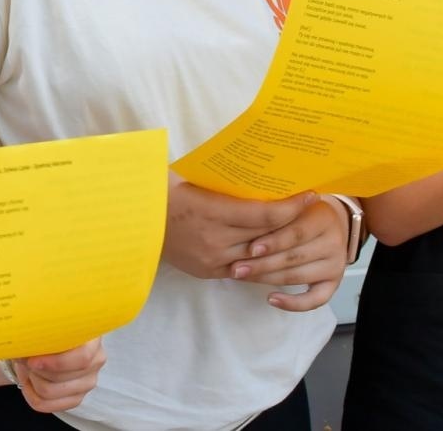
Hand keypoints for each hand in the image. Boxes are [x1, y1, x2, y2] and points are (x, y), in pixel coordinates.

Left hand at [13, 337, 104, 412]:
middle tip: (23, 360)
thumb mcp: (45, 326)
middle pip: (61, 377)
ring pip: (51, 392)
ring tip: (25, 368)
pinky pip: (48, 405)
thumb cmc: (49, 330)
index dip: (56, 363)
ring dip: (32, 381)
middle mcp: (95, 361)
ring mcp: (87, 382)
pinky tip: (28, 382)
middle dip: (35, 371)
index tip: (32, 361)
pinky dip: (32, 395)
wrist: (48, 340)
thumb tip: (25, 348)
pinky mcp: (76, 398)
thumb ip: (39, 334)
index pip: (82, 358)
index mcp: (92, 339)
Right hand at [163, 176, 316, 278]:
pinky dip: (260, 259)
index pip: (265, 215)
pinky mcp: (207, 271)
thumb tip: (261, 172)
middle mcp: (214, 240)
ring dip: (280, 244)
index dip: (292, 207)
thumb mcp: (192, 179)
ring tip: (299, 230)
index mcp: (210, 211)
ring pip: (259, 258)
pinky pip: (243, 268)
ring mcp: (211, 260)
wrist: (132, 219)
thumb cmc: (161, 189)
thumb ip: (226, 183)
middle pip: (267, 237)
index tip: (309, 195)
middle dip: (292, 223)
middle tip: (310, 209)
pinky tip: (273, 249)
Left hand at [227, 195, 347, 310]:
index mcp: (323, 217)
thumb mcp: (290, 202)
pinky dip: (293, 303)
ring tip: (243, 277)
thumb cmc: (300, 211)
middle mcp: (334, 241)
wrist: (328, 222)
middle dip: (262, 264)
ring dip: (267, 279)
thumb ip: (275, 209)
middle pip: (294, 257)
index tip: (250, 249)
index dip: (273, 242)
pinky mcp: (334, 282)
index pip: (296, 233)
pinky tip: (271, 299)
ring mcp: (336, 264)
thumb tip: (242, 212)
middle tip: (237, 268)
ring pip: (298, 276)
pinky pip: (316, 299)